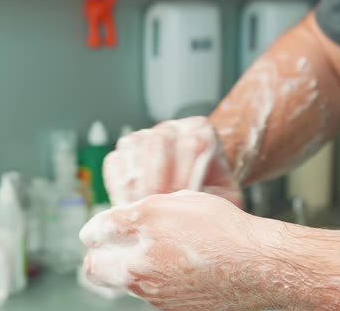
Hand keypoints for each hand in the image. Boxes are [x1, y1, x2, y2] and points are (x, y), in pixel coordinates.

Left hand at [80, 191, 280, 310]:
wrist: (259, 265)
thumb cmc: (225, 229)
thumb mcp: (181, 201)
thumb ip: (143, 209)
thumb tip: (122, 218)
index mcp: (145, 226)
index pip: (95, 230)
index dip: (95, 228)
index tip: (100, 229)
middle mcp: (143, 262)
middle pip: (94, 266)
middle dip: (96, 254)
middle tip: (109, 246)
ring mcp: (154, 292)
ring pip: (120, 282)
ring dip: (125, 268)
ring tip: (153, 253)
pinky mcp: (168, 308)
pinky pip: (146, 294)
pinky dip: (150, 281)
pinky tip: (172, 268)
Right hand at [103, 117, 242, 206]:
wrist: (195, 194)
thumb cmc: (212, 196)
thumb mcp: (225, 197)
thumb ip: (217, 198)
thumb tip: (196, 211)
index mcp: (200, 130)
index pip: (192, 143)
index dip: (185, 175)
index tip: (182, 201)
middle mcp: (171, 128)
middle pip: (158, 141)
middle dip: (157, 178)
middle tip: (158, 205)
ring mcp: (143, 136)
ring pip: (132, 148)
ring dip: (136, 182)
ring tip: (143, 208)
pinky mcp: (122, 152)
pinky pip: (113, 162)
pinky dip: (118, 185)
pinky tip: (129, 205)